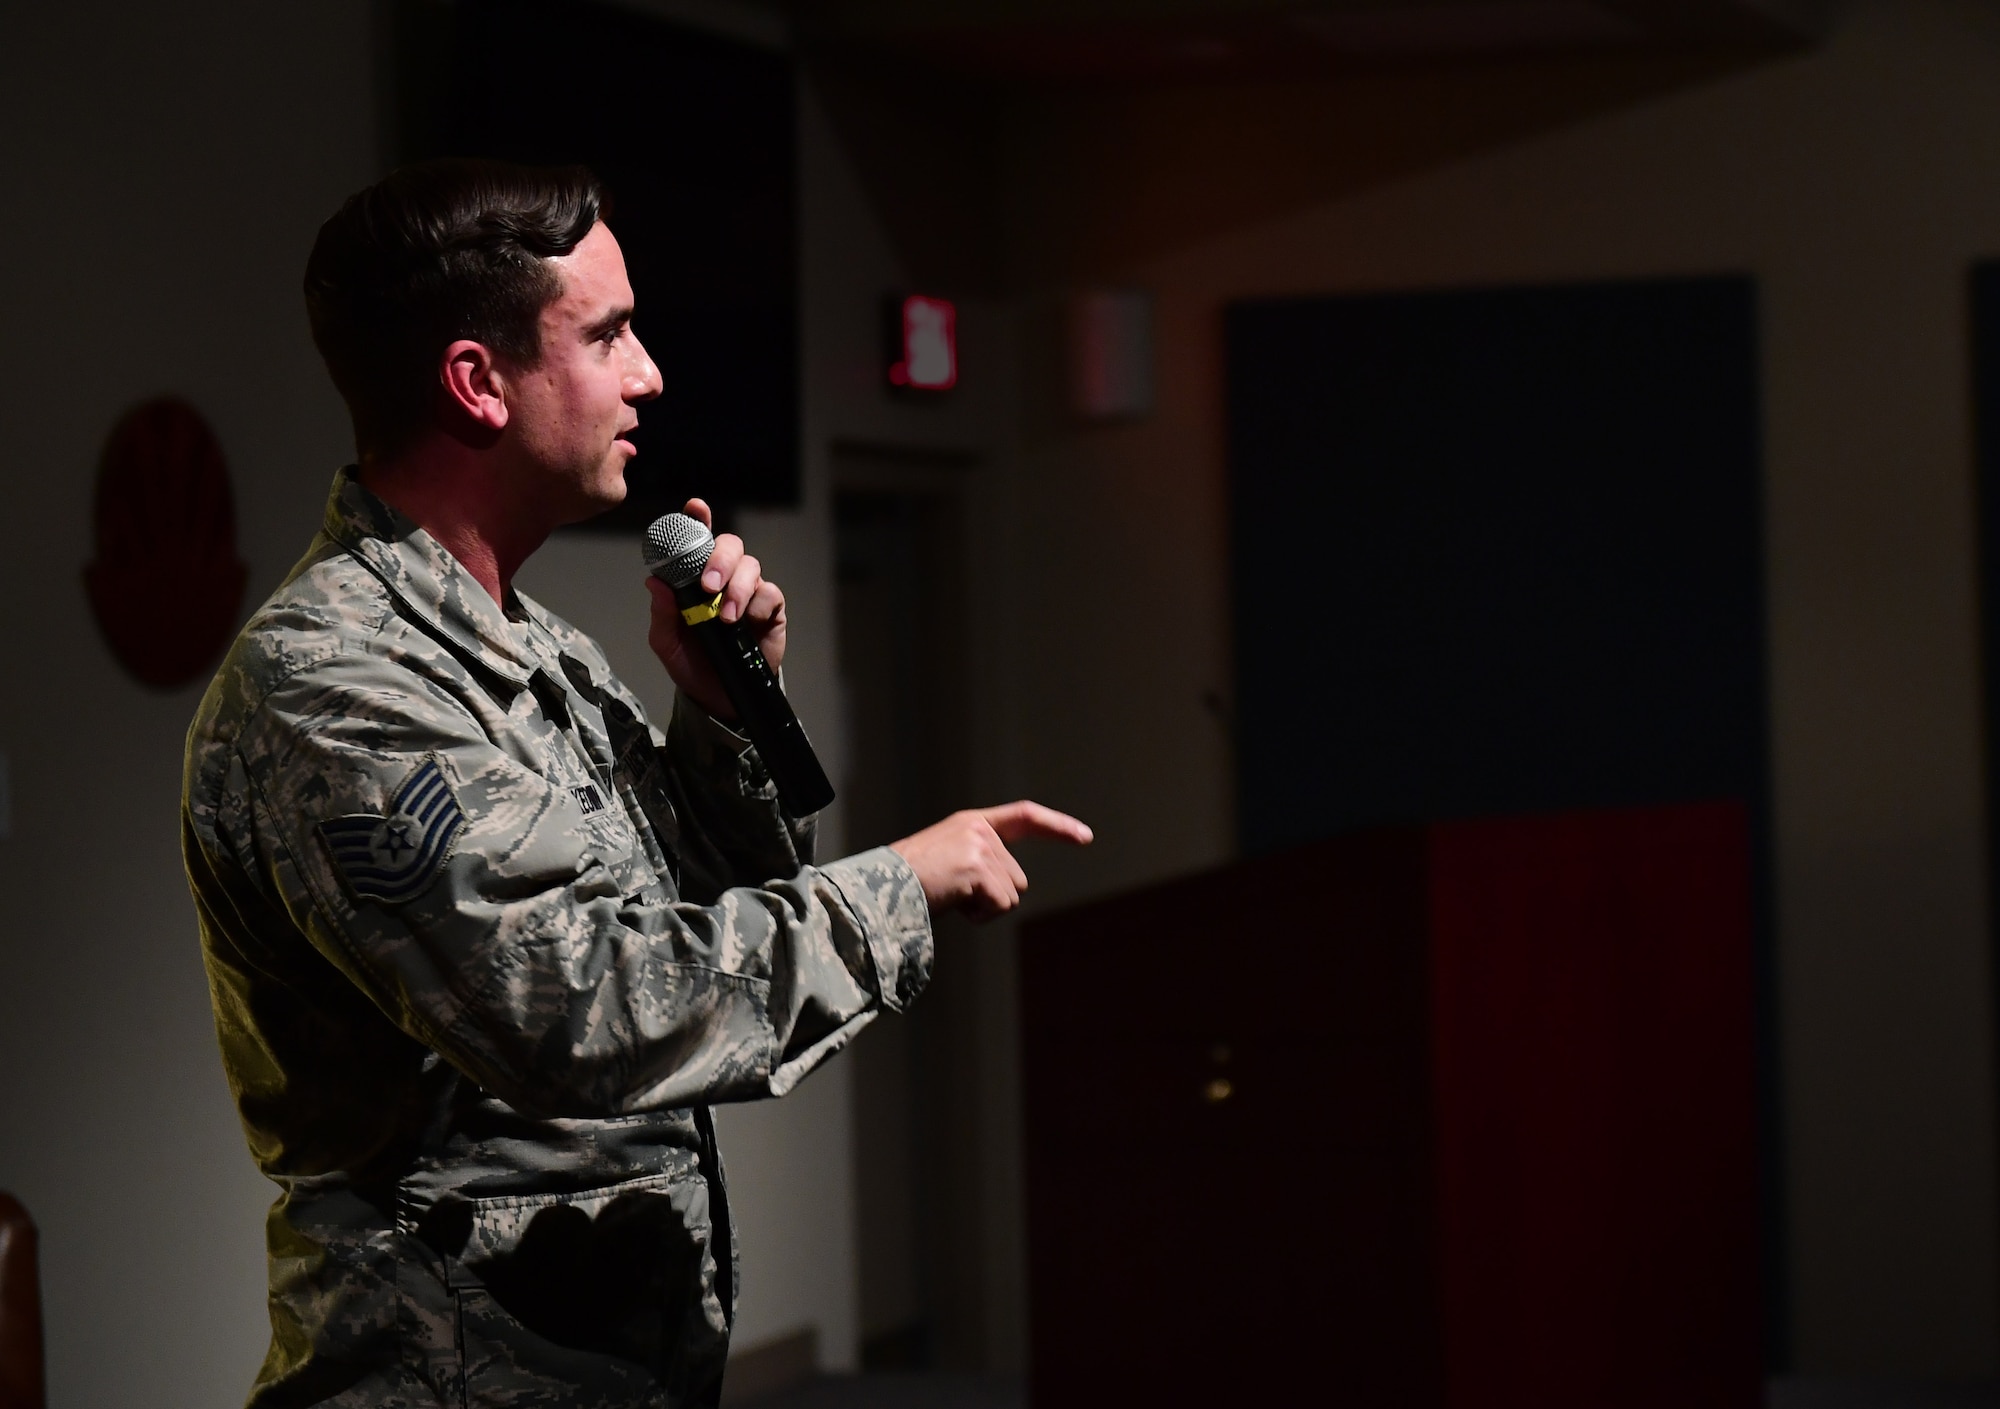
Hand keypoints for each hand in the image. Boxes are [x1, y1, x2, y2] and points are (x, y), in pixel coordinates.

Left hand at [646, 498, 786, 719]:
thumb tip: (655, 582)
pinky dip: (756, 603)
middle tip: (708, 586)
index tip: (696, 508)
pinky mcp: (770, 610)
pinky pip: (769, 593)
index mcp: (696, 578)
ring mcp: (749, 592)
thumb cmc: (692, 664)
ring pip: (751, 566)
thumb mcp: (666, 643)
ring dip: (737, 586)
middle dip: (720, 559)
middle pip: (730, 545)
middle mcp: (724, 578)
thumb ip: (662, 613)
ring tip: (726, 616)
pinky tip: (745, 622)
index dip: (698, 520)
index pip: (698, 540)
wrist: (719, 698)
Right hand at [891, 801, 1093, 922]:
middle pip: (1018, 877)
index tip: (1085, 836)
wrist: (879, 889)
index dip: (1056, 826)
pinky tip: (953, 904)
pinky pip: (1001, 905)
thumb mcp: (948, 862)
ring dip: (986, 907)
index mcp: (971, 824)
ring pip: (1012, 894)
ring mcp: (979, 847)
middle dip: (994, 896)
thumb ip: (980, 864)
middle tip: (955, 894)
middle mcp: (979, 830)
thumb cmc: (907, 885)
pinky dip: (980, 915)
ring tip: (950, 898)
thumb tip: (1011, 891)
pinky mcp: (978, 867)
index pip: (1024, 816)